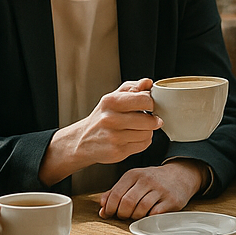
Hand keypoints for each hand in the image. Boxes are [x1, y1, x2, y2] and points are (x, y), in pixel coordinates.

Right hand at [40, 79, 161, 184]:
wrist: (82, 140)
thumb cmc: (102, 117)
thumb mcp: (113, 97)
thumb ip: (132, 87)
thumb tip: (148, 83)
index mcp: (111, 102)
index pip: (144, 100)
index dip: (151, 103)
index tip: (150, 105)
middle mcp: (110, 119)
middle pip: (149, 120)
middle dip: (152, 120)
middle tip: (149, 118)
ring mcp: (113, 137)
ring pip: (147, 134)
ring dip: (147, 131)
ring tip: (138, 128)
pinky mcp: (117, 152)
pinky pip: (143, 145)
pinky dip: (143, 141)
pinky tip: (133, 138)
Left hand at [98, 160, 209, 219]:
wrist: (180, 175)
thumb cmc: (152, 180)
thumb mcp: (133, 180)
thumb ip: (115, 193)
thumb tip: (102, 209)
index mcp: (134, 174)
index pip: (115, 194)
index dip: (110, 208)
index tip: (110, 213)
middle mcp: (147, 180)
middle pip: (127, 203)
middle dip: (122, 214)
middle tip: (125, 215)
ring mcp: (160, 190)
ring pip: (140, 209)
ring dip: (135, 217)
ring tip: (136, 215)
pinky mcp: (171, 200)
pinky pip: (155, 214)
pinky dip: (148, 218)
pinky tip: (148, 215)